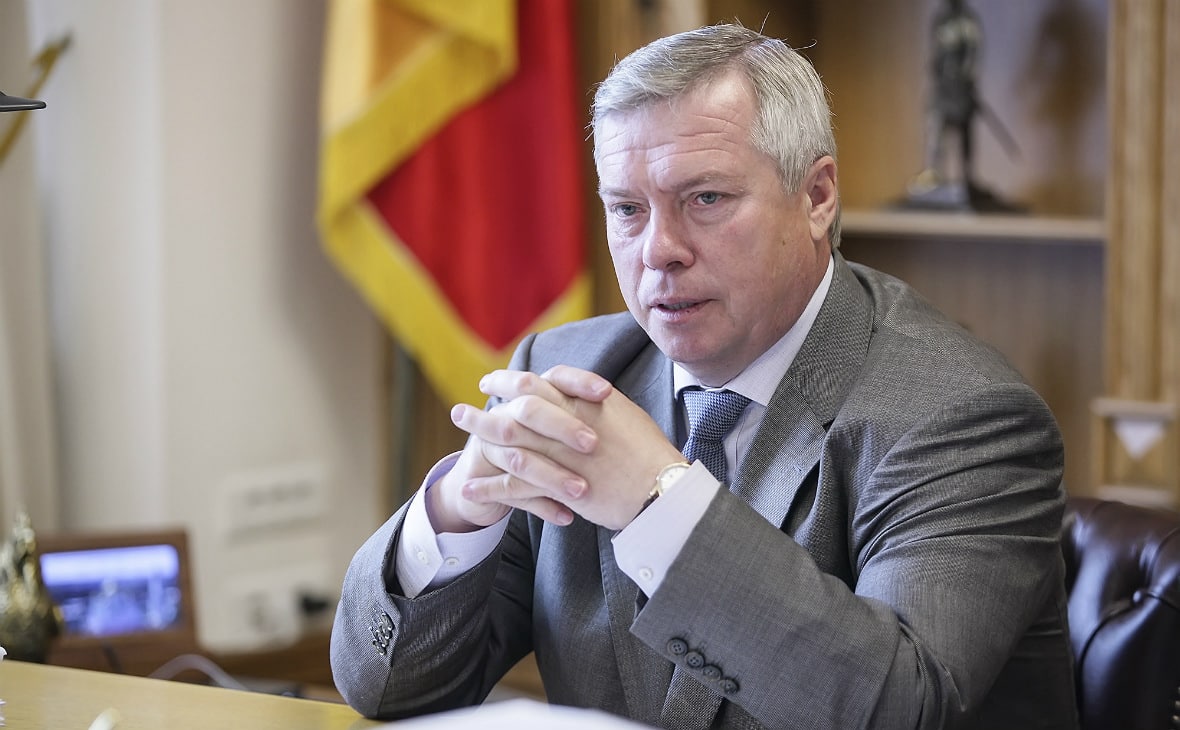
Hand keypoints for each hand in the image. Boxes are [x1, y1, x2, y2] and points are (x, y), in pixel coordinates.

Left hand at [454, 366, 684, 529]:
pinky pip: (512, 485)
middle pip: (515, 406)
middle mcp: (567, 423)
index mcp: (585, 403)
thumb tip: (585, 397)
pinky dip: (487, 486)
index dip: (512, 381)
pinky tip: (468, 487)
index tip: (495, 381)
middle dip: (487, 404)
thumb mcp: (626, 416)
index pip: (540, 382)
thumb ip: (598, 406)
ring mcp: (559, 454)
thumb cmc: (651, 455)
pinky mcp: (556, 486)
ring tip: (460, 435)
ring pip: (508, 441)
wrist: (660, 490)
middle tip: (463, 408)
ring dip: (479, 435)